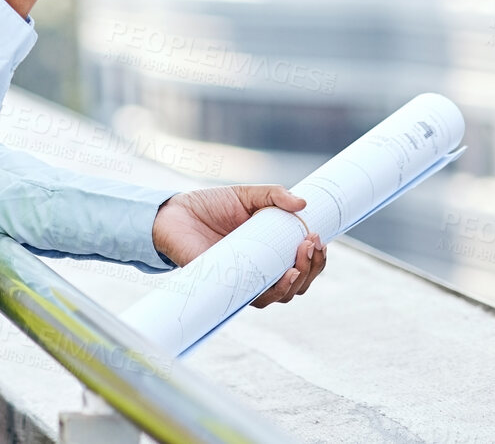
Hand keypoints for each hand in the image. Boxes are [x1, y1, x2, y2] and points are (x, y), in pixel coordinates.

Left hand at [151, 185, 325, 307]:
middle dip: (312, 268)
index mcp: (269, 254)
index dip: (317, 259)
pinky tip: (284, 276)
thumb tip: (303, 204)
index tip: (319, 238)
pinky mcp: (227, 288)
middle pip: (297, 285)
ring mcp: (244, 283)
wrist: (175, 212)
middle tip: (312, 243)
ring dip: (298, 281)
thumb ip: (274, 195)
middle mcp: (259, 273)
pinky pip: (253, 298)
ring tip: (300, 258)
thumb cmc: (210, 206)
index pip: (302, 266)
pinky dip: (273, 290)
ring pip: (280, 296)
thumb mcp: (246, 195)